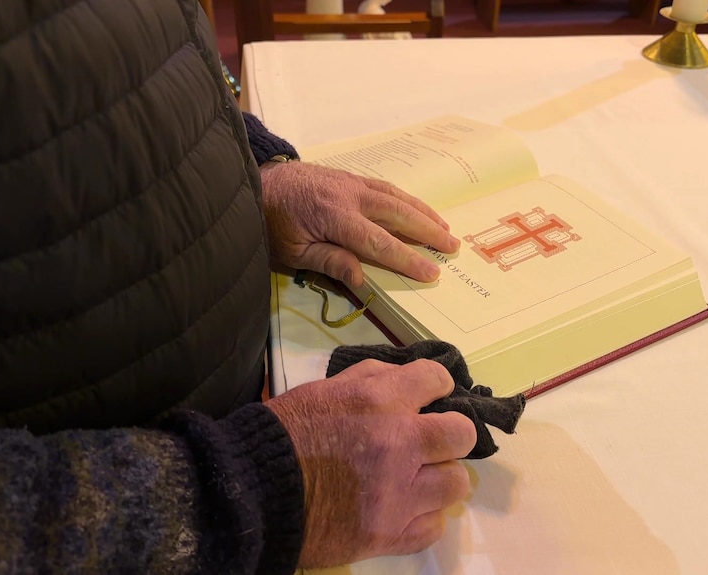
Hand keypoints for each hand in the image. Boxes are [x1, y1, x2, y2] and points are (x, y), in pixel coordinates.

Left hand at [259, 162, 459, 287]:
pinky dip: (405, 199)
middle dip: (427, 231)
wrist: (255, 184)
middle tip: (452, 247)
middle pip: (396, 213)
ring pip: (395, 196)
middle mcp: (348, 194)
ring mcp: (350, 182)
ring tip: (444, 228)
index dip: (406, 258)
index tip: (431, 272)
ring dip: (422, 212)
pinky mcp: (348, 177)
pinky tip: (416, 209)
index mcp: (333, 216)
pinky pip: (384, 187)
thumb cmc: (270, 224)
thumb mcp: (292, 251)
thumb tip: (362, 278)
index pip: (378, 241)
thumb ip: (329, 261)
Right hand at [266, 359, 476, 566]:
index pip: (438, 380)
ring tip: (416, 479)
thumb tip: (408, 378)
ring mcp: (399, 494)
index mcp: (379, 401)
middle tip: (429, 442)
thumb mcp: (324, 389)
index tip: (427, 397)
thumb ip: (371, 379)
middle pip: (462, 434)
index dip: (435, 387)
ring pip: (456, 483)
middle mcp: (398, 444)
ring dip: (438, 477)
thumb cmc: (287, 433)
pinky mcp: (391, 534)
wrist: (253, 491)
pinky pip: (436, 526)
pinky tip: (403, 508)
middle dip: (449, 434)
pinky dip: (423, 516)